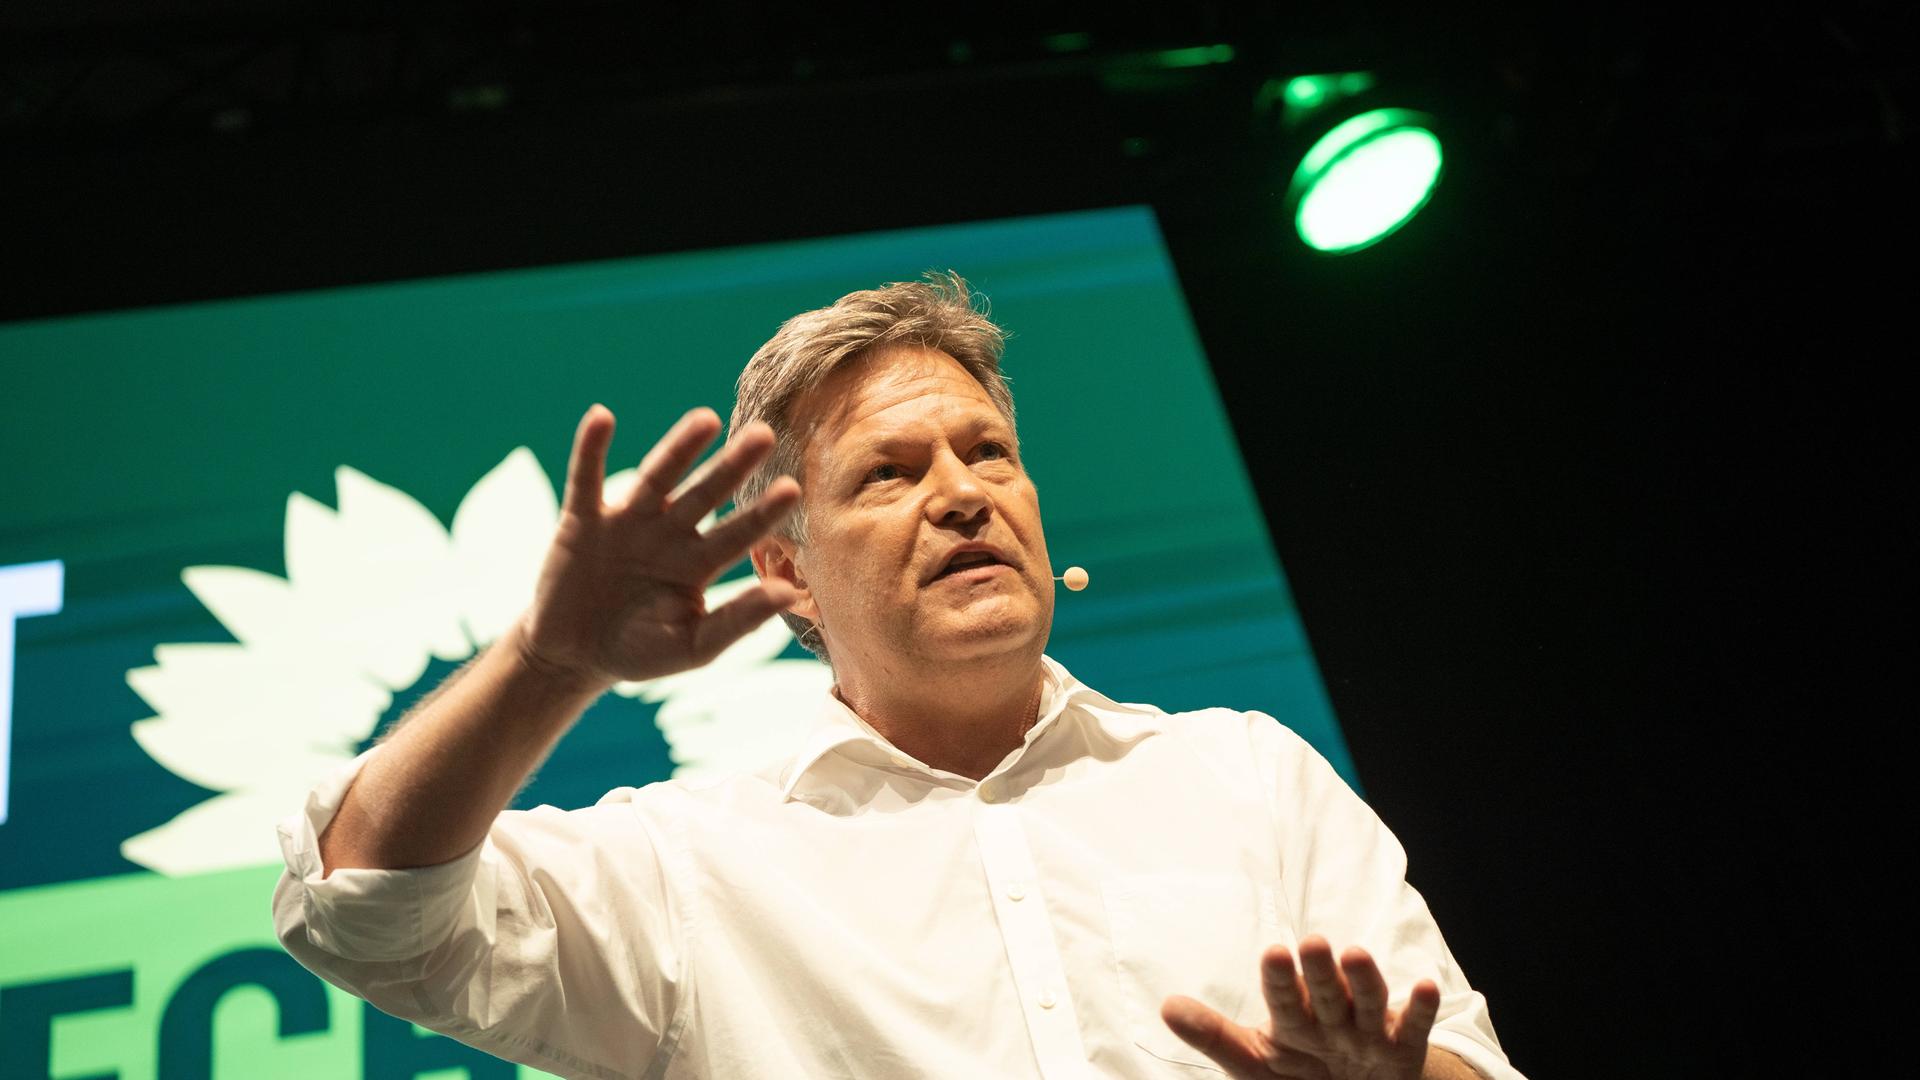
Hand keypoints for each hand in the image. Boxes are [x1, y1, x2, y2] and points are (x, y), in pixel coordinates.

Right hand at [515, 404, 801, 687]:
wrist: (573, 656)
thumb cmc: (641, 652)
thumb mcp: (693, 646)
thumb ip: (738, 620)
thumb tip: (789, 593)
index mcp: (699, 562)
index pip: (738, 534)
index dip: (762, 512)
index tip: (791, 488)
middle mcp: (669, 533)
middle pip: (706, 493)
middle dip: (732, 466)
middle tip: (764, 434)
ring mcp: (628, 522)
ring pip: (658, 478)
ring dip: (679, 448)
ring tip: (707, 420)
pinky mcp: (583, 519)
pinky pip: (586, 478)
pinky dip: (591, 448)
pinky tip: (601, 417)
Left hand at [1160, 936, 1440, 1079]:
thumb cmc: (1299, 1073)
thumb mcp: (1254, 1061)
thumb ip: (1215, 1036)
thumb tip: (1166, 1007)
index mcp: (1293, 1019)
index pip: (1282, 997)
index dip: (1279, 978)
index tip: (1273, 952)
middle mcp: (1331, 1017)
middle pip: (1324, 992)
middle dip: (1318, 971)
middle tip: (1311, 941)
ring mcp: (1367, 1031)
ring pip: (1366, 1001)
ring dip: (1363, 978)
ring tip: (1356, 953)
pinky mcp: (1401, 1048)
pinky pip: (1412, 1027)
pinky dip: (1419, 1008)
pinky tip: (1424, 985)